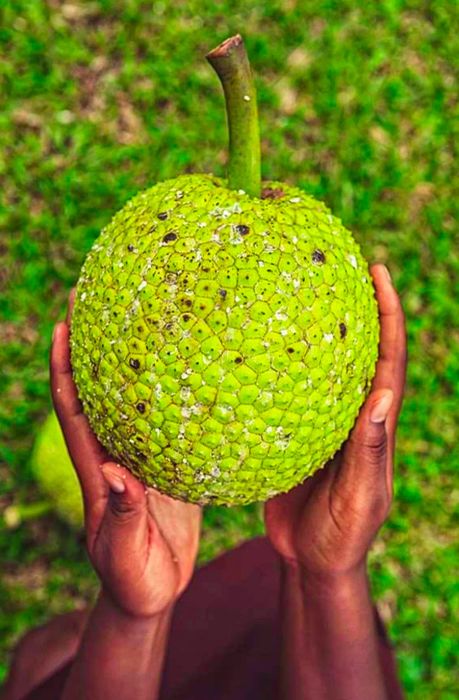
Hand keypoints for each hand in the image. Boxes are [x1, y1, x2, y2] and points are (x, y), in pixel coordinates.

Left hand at [50, 293, 201, 617]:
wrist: (154, 591)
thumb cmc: (133, 579)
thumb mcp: (124, 556)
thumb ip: (121, 519)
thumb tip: (117, 476)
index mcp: (96, 467)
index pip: (72, 406)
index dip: (63, 364)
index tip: (63, 322)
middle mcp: (114, 451)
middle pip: (97, 385)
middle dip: (93, 341)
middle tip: (101, 295)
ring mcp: (139, 454)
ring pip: (131, 395)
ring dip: (132, 356)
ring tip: (149, 316)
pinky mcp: (165, 463)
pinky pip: (166, 417)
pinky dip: (172, 388)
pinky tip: (194, 366)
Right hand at [265, 264, 405, 578]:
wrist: (313, 561)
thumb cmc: (343, 536)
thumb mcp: (360, 498)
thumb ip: (369, 452)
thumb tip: (384, 396)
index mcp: (376, 426)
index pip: (389, 361)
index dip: (389, 317)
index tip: (379, 273)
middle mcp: (354, 416)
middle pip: (360, 350)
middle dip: (357, 306)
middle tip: (339, 263)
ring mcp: (325, 422)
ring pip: (325, 366)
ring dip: (319, 329)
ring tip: (298, 290)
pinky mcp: (297, 433)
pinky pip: (290, 390)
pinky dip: (281, 365)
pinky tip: (255, 347)